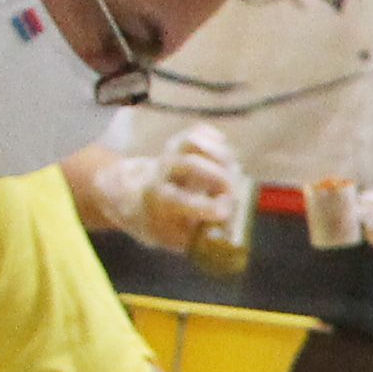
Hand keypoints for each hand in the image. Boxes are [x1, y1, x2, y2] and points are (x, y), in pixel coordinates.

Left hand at [85, 126, 246, 253]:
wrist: (137, 200)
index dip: (206, 205)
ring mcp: (170, 156)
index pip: (179, 199)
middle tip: (235, 194)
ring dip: (221, 155)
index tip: (225, 212)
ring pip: (194, 143)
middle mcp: (162, 174)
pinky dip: (216, 139)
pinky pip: (198, 132)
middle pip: (191, 165)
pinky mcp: (180, 144)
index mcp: (158, 201)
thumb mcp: (176, 240)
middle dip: (221, 178)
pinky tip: (226, 155)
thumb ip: (202, 237)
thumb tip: (228, 231)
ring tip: (235, 172)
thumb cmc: (165, 225)